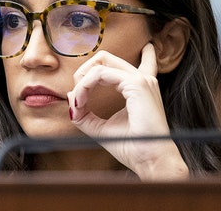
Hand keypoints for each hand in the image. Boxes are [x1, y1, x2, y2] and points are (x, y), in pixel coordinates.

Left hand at [68, 43, 188, 179]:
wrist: (150, 161)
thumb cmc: (130, 146)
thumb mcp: (100, 127)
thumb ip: (84, 113)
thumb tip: (70, 97)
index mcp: (137, 87)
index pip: (116, 64)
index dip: (88, 78)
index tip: (79, 101)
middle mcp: (141, 79)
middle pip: (104, 58)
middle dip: (82, 73)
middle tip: (76, 95)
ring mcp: (140, 80)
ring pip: (100, 63)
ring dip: (82, 81)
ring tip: (78, 101)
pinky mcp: (136, 84)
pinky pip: (100, 74)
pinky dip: (85, 86)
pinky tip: (80, 102)